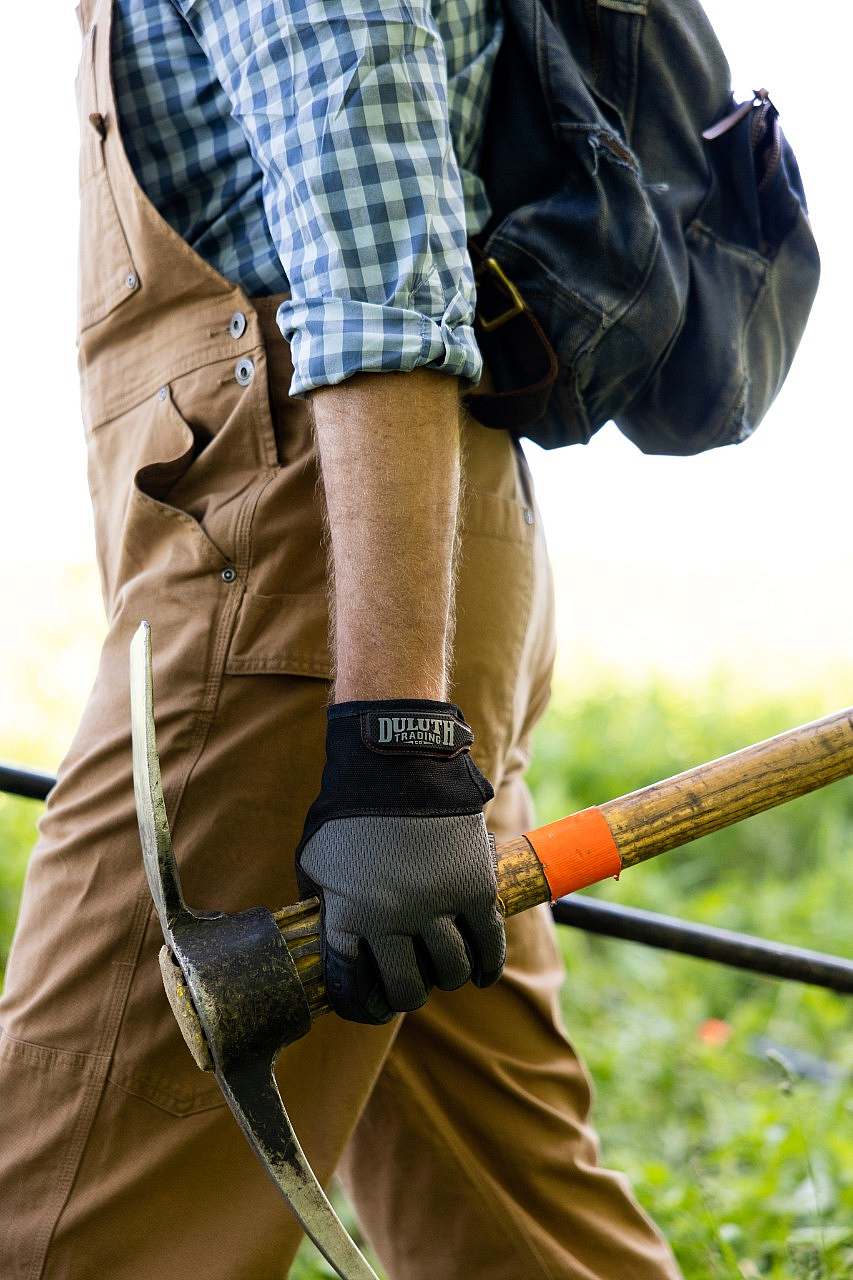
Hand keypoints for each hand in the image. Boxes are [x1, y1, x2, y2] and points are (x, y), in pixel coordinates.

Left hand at [296, 699, 505, 1023]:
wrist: (398, 762)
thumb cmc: (349, 810)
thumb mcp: (315, 860)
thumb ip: (322, 905)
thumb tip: (330, 943)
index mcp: (349, 915)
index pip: (353, 986)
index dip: (358, 1005)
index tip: (366, 1006)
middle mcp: (394, 919)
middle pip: (406, 989)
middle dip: (404, 996)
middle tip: (406, 988)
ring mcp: (438, 904)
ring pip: (450, 970)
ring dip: (445, 977)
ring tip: (441, 970)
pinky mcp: (475, 887)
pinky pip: (488, 944)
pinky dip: (487, 965)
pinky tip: (481, 973)